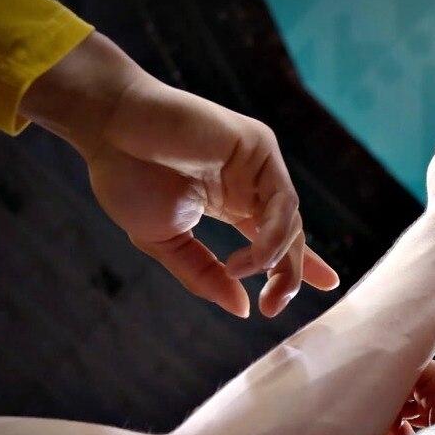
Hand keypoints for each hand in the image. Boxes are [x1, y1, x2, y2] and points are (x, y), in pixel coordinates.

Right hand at [20, 32, 338, 317]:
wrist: (106, 126)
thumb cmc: (127, 176)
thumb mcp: (165, 241)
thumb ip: (204, 275)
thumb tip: (242, 309)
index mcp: (231, 203)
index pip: (276, 238)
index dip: (300, 265)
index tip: (328, 286)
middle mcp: (249, 184)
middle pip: (289, 235)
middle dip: (290, 275)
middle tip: (275, 305)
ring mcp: (256, 165)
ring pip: (289, 221)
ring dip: (273, 258)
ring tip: (243, 274)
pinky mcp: (259, 147)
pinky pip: (282, 201)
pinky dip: (272, 235)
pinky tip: (251, 258)